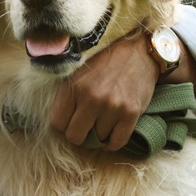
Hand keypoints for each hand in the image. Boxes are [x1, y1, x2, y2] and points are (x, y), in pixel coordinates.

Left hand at [48, 31, 160, 150]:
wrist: (139, 53)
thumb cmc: (105, 65)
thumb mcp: (79, 73)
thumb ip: (68, 96)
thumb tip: (60, 125)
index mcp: (74, 87)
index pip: (57, 122)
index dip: (63, 125)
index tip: (71, 120)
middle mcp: (92, 97)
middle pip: (75, 136)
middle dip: (79, 134)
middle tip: (86, 126)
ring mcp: (112, 106)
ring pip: (97, 140)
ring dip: (99, 134)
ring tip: (102, 122)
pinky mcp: (131, 113)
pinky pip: (117, 142)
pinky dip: (113, 143)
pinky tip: (111, 134)